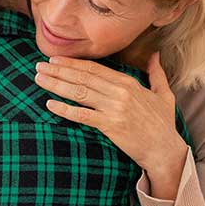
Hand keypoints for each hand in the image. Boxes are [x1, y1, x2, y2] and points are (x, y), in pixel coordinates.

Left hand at [34, 53, 187, 198]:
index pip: (95, 69)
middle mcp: (120, 92)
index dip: (73, 63)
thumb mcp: (164, 95)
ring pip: (79, 92)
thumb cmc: (163, 124)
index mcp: (129, 83)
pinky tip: (50, 104)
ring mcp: (115, 109)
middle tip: (39, 66)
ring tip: (39, 79)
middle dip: (59, 70)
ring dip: (57, 85)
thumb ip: (157, 73)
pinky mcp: (110, 126)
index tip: (56, 59)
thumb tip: (155, 55)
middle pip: (83, 77)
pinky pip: (82, 115)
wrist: (165, 150)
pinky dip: (65, 109)